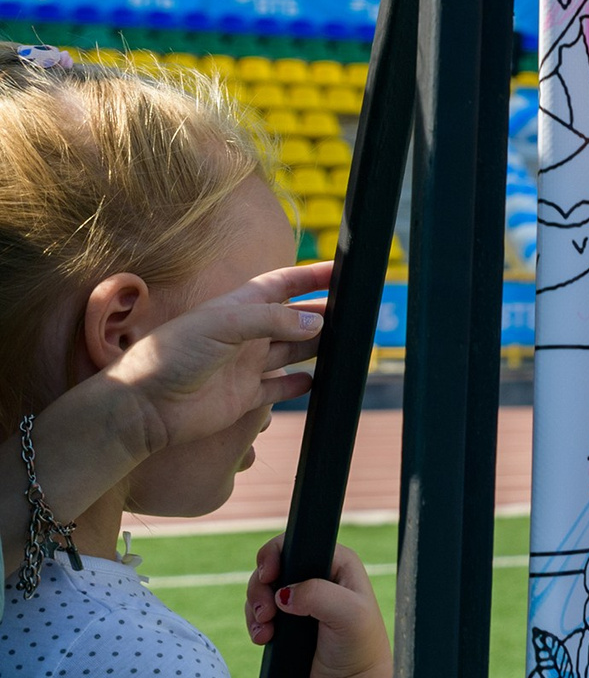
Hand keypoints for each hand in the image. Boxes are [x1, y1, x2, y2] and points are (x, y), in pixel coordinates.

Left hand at [101, 260, 331, 458]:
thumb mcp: (222, 325)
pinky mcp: (243, 397)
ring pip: (292, 351)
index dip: (312, 276)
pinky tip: (317, 381)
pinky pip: (278, 388)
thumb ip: (271, 320)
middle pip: (294, 318)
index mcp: (238, 308)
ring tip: (348, 344)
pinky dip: (298, 385)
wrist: (143, 407)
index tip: (343, 270)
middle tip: (357, 311)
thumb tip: (315, 322)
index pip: (283, 284)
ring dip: (318, 346)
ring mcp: (244, 366)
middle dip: (324, 312)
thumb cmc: (172, 356)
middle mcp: (245, 334)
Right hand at [247, 537, 387, 677]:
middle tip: (265, 612)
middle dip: (260, 587)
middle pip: (274, 565)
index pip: (300, 543)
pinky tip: (263, 638)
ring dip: (256, 608)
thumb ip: (319, 595)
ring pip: (263, 589)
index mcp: (339, 563)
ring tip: (264, 630)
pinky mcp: (287, 618)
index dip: (277, 554)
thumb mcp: (349, 614)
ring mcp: (302, 597)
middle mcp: (319, 575)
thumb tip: (284, 593)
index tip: (269, 575)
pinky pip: (260, 611)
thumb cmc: (360, 645)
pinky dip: (255, 622)